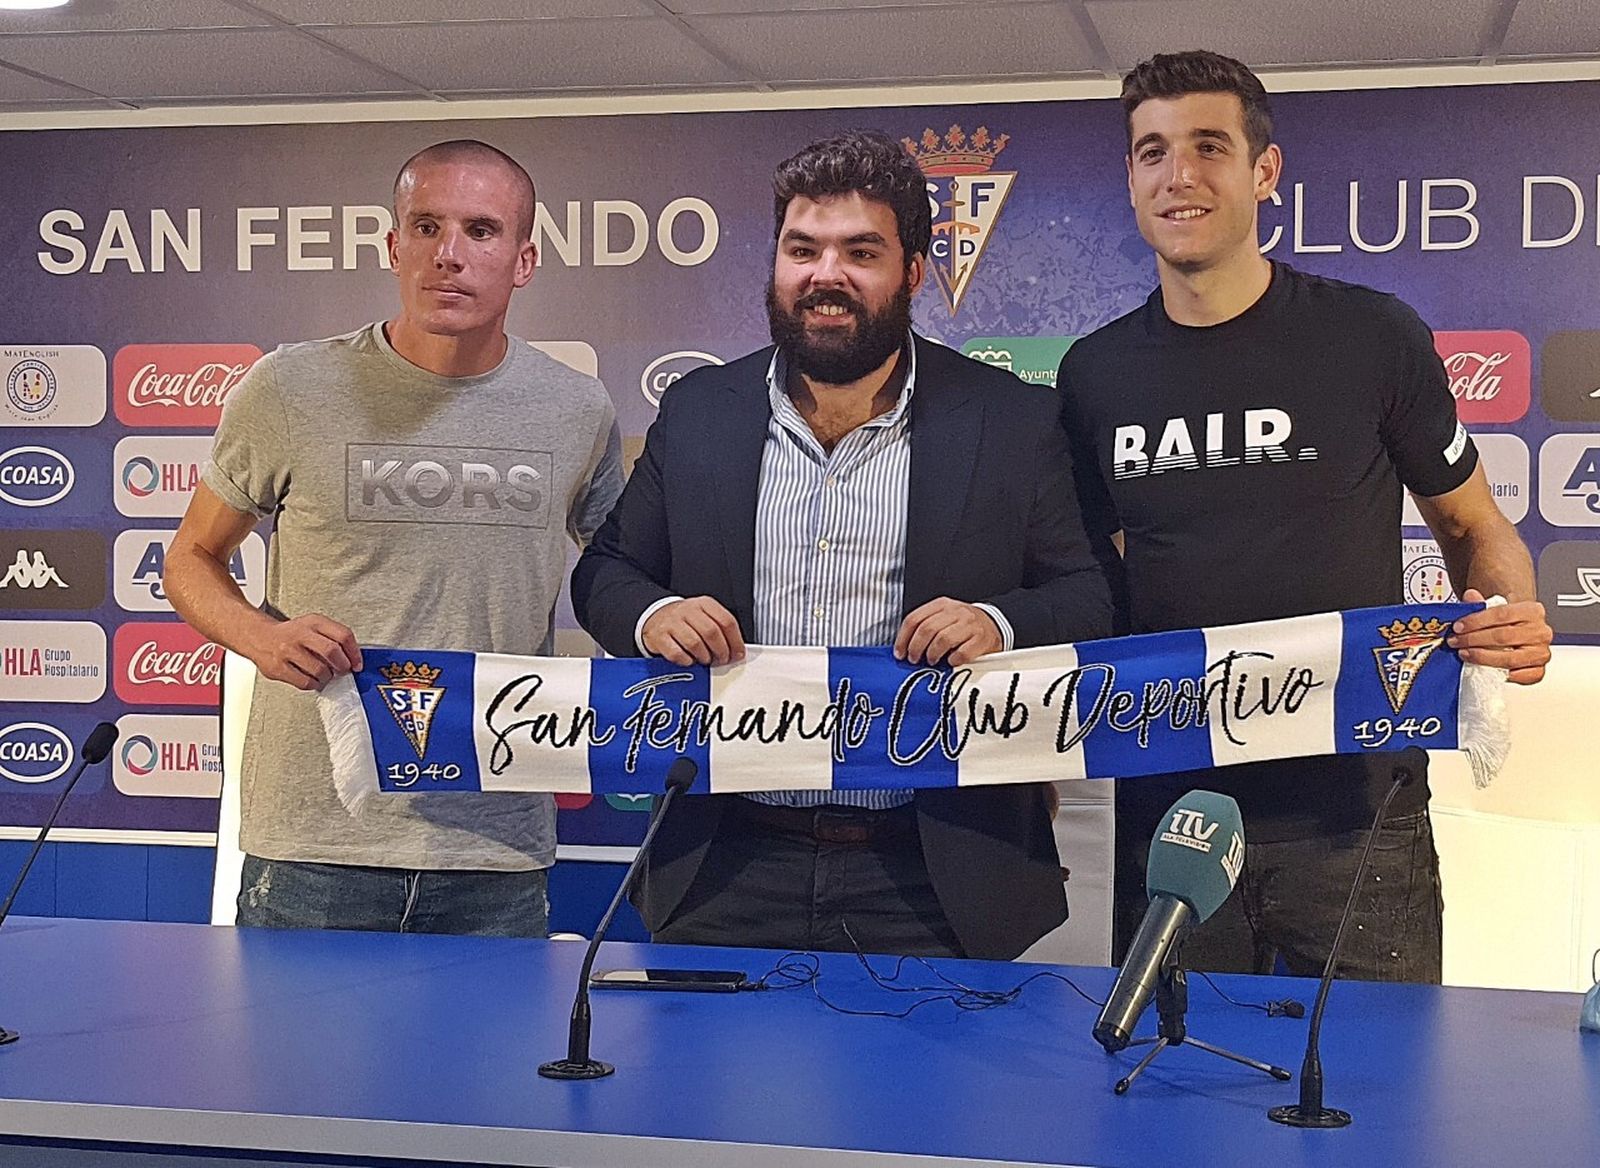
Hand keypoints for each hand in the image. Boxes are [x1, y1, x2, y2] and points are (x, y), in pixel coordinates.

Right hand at [247, 614, 362, 691]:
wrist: (259, 636)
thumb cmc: (291, 634)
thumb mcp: (313, 626)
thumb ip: (333, 637)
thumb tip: (353, 659)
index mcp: (313, 622)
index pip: (343, 635)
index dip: (354, 652)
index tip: (357, 663)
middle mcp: (300, 634)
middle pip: (332, 651)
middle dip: (343, 666)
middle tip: (343, 671)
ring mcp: (287, 651)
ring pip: (320, 670)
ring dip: (327, 676)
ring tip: (325, 674)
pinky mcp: (278, 668)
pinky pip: (305, 682)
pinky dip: (314, 684)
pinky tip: (313, 679)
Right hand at [641, 597, 744, 665]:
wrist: (655, 616)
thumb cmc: (685, 621)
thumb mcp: (704, 617)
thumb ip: (721, 630)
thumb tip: (736, 651)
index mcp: (704, 604)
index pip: (726, 621)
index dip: (735, 641)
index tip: (738, 653)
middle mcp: (688, 610)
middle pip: (712, 632)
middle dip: (721, 651)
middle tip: (722, 660)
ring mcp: (672, 623)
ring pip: (695, 643)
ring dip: (704, 657)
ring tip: (705, 660)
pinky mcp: (659, 636)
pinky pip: (677, 653)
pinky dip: (687, 661)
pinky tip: (689, 659)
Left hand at [894, 598, 1002, 666]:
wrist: (995, 624)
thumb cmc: (963, 625)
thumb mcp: (944, 617)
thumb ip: (925, 626)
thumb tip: (904, 648)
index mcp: (942, 605)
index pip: (914, 618)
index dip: (903, 638)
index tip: (900, 653)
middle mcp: (956, 612)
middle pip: (927, 629)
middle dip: (916, 648)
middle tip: (914, 659)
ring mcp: (970, 625)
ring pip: (943, 639)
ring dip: (933, 654)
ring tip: (932, 661)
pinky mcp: (981, 639)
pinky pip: (962, 652)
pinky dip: (953, 660)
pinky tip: (951, 662)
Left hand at [1447, 588, 1551, 684]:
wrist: (1521, 633)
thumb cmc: (1507, 622)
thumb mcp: (1493, 609)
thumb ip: (1480, 604)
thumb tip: (1470, 596)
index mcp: (1532, 611)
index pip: (1502, 614)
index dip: (1476, 621)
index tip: (1458, 627)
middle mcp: (1541, 632)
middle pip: (1503, 636)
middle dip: (1473, 640)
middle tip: (1456, 641)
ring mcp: (1541, 653)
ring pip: (1509, 659)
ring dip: (1482, 658)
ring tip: (1464, 654)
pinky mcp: (1539, 670)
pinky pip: (1520, 676)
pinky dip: (1501, 674)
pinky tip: (1484, 669)